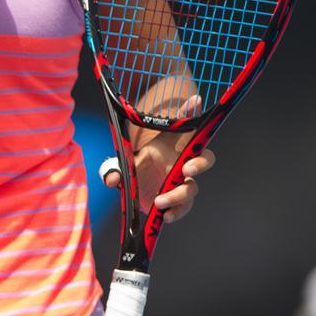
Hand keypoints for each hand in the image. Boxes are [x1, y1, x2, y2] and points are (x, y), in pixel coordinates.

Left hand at [103, 95, 215, 221]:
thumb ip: (115, 168)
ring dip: (180, 195)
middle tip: (187, 168)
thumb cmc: (134, 165)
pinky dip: (176, 211)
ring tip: (161, 200)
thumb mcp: (123, 162)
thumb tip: (111, 179)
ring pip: (193, 187)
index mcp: (170, 143)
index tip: (194, 100)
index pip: (185, 124)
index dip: (191, 111)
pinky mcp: (177, 200)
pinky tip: (166, 215)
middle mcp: (180, 161)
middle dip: (200, 163)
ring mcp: (180, 181)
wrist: (136, 184)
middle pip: (203, 157)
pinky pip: (184, 206)